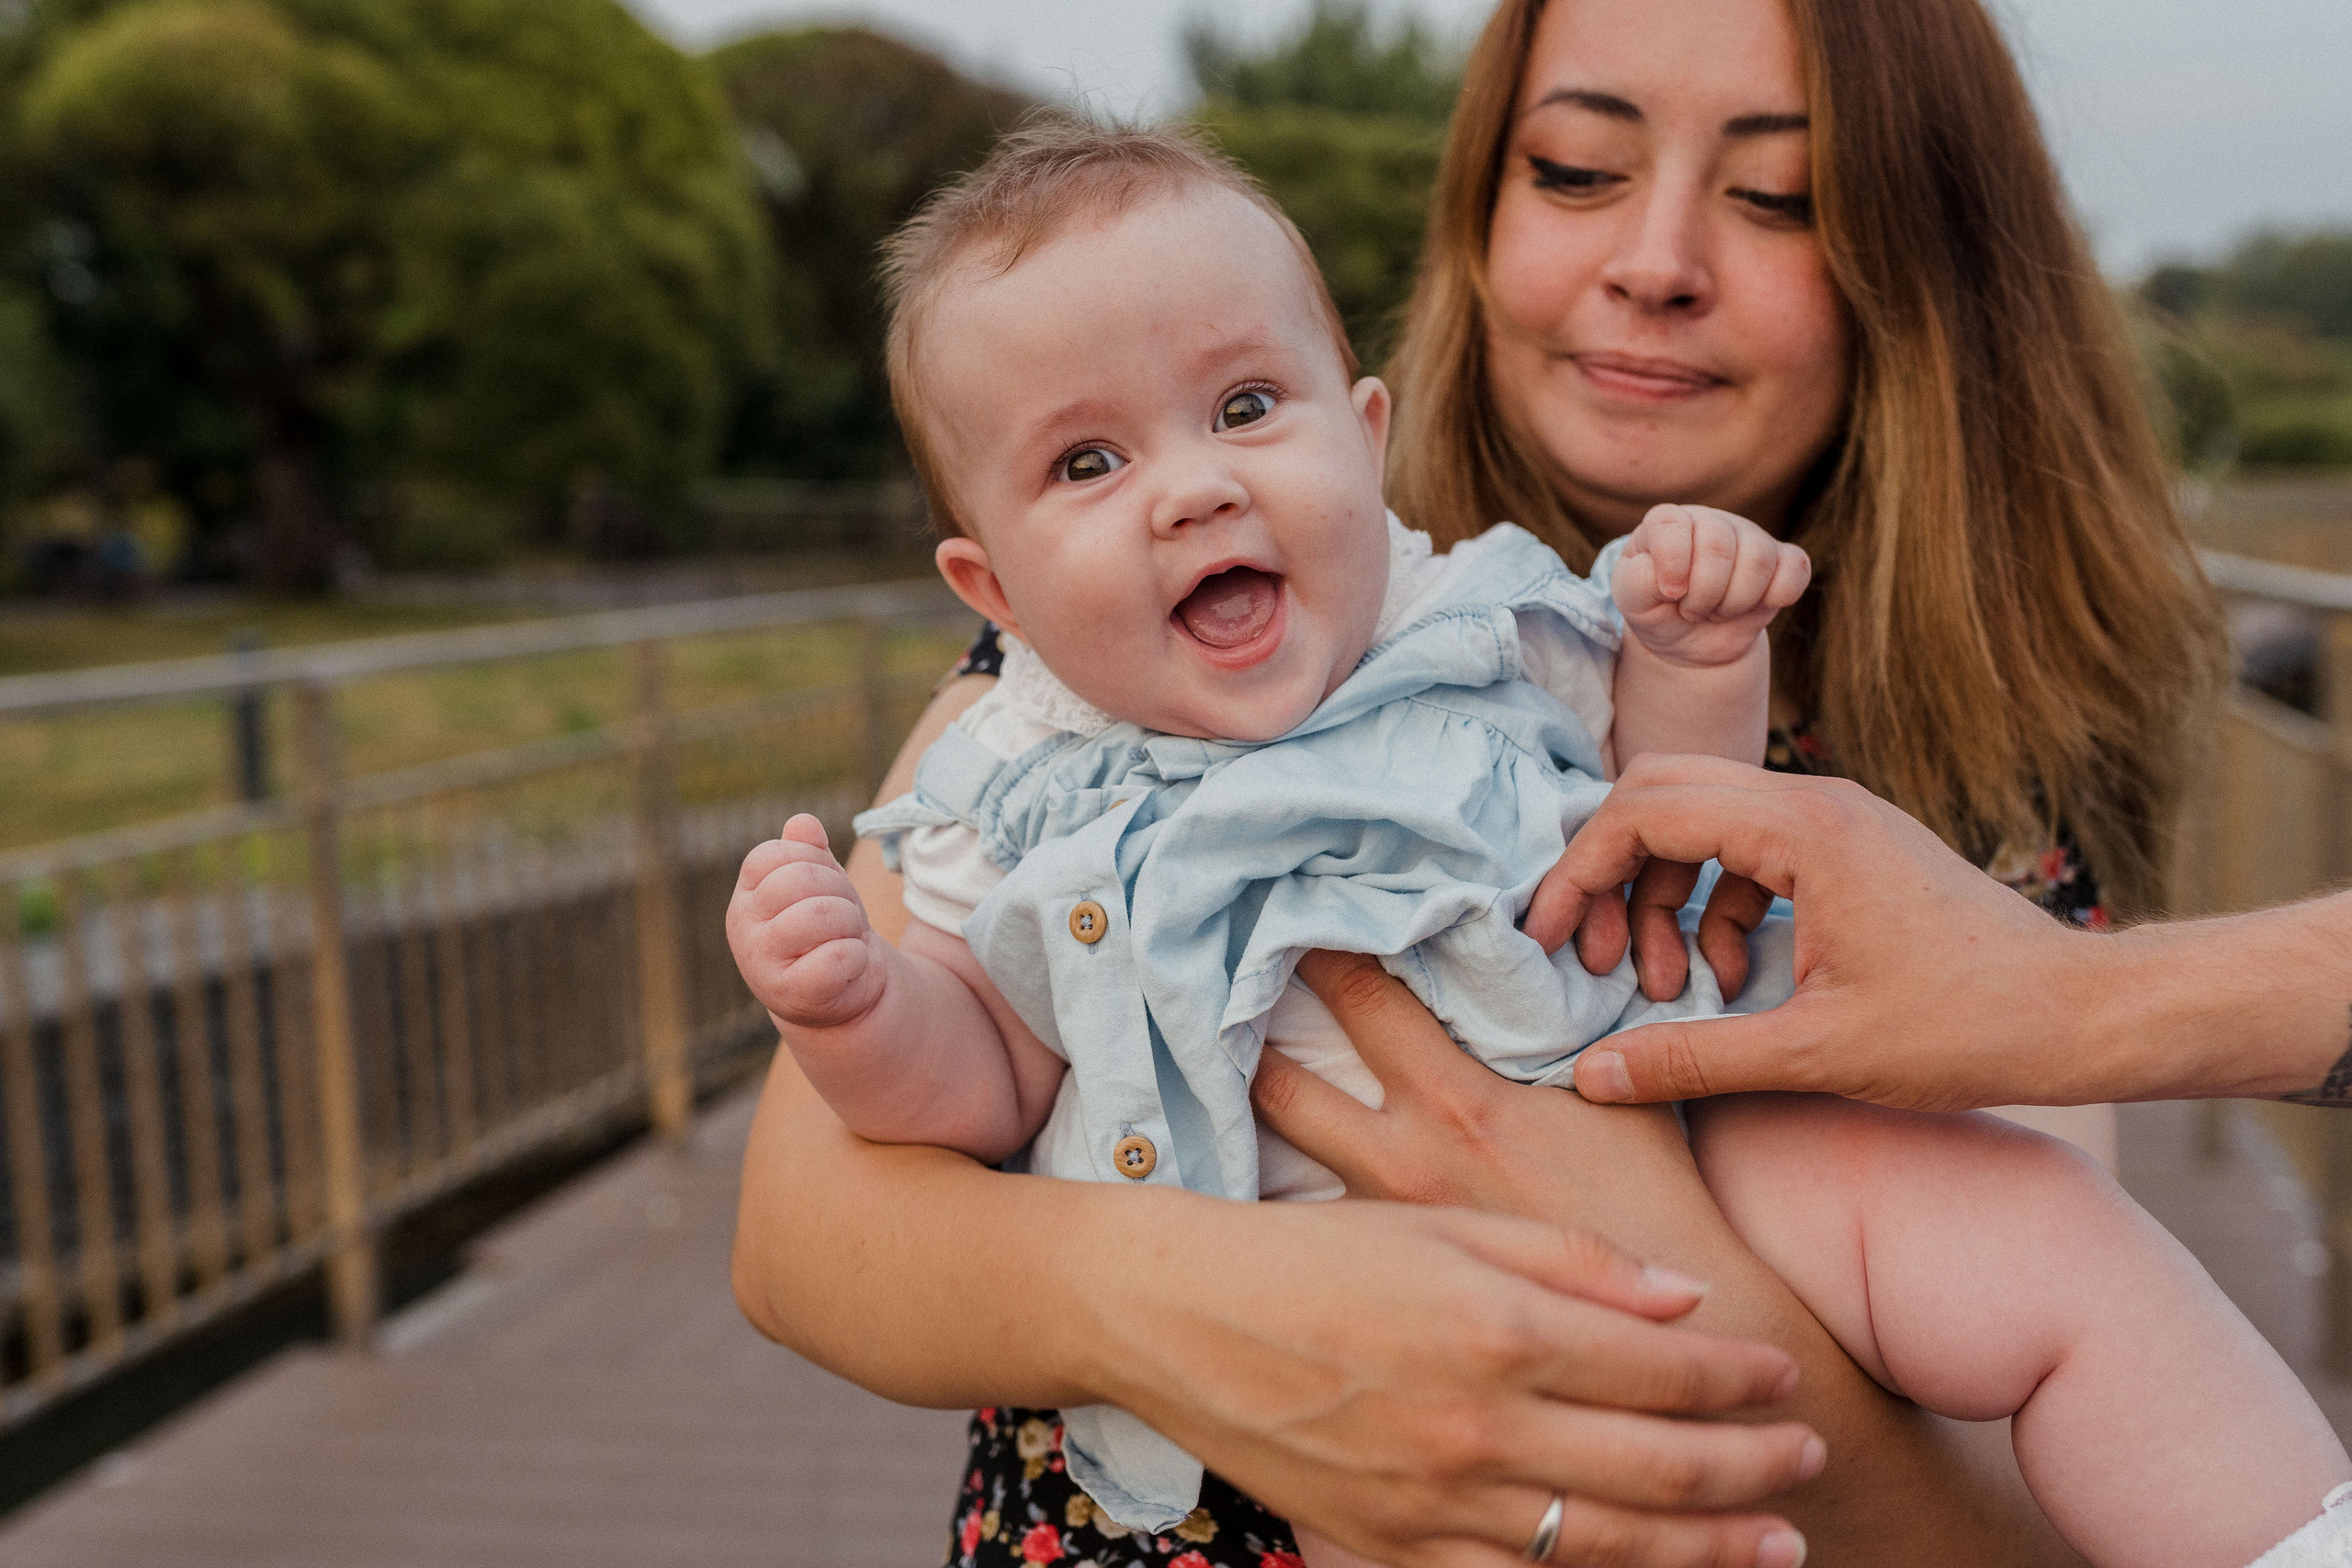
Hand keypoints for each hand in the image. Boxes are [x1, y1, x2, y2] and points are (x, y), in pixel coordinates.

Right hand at [726, 814, 891, 1028]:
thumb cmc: (828, 930)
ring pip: (821, 915)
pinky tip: (848, 968)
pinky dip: (856, 958)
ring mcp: (760, 963)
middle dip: (840, 893)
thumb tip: (803, 823)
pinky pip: (837, 957)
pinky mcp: (789, 994)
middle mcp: (743, 927)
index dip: (816, 862)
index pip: (777, 853)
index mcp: (747, 894)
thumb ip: (809, 851)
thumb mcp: (821, 883)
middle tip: (843, 917)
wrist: (842, 993)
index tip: (826, 888)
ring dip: (851, 925)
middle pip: (802, 879)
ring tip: (845, 940)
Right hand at [1239, 950, 1822, 1565]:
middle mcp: (1480, 1427)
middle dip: (1751, 1469)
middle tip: (1810, 1460)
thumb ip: (1574, 1261)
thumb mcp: (1444, 1226)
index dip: (1741, 1377)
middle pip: (1659, 1466)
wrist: (1178, 1319)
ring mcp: (1438, 1502)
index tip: (1785, 1373)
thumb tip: (1685, 1301)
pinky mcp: (1395, 1549)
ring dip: (1706, 1549)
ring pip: (1608, 1544)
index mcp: (1499, 1329)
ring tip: (1775, 1548)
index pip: (1664, 1369)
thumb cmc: (1311, 1254)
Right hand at [1521, 755, 2099, 1109]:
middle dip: (1610, 876)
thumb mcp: (1817, 1055)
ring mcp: (1835, 820)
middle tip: (1591, 959)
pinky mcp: (1850, 849)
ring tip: (1664, 987)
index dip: (1579, 873)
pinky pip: (1747, 853)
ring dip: (1661, 899)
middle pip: (1660, 796)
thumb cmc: (1967, 1028)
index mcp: (1802, 829)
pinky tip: (1734, 986)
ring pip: (1701, 824)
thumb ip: (1694, 1058)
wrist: (2083, 1015)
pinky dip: (1715, 909)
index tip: (1548, 940)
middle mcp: (1814, 801)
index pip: (1645, 812)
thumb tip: (1592, 1075)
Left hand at [1613, 505, 1809, 668]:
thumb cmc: (1656, 611)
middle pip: (1718, 546)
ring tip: (1717, 611)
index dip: (1672, 564)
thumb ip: (1637, 581)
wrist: (1689, 641)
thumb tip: (1669, 576)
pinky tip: (1755, 607)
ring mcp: (1750, 538)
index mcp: (1668, 523)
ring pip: (1759, 560)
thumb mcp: (1631, 601)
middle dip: (1704, 594)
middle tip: (1692, 610)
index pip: (1671, 525)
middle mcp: (1711, 522)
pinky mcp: (1781, 561)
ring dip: (1735, 602)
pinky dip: (1777, 596)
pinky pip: (1795, 569)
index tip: (1669, 594)